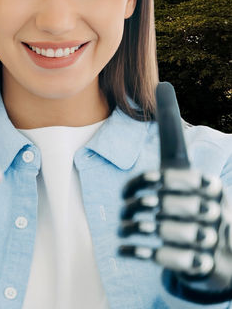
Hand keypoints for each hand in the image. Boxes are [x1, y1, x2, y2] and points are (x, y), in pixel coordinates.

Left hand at [120, 82, 231, 301]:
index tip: (131, 191)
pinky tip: (125, 250)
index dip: (147, 184)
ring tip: (125, 228)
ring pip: (167, 230)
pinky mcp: (200, 262)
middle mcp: (213, 208)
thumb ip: (172, 133)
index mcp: (207, 184)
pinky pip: (167, 257)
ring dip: (139, 229)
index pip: (176, 180)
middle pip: (168, 204)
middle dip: (140, 207)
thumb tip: (164, 85)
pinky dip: (141, 253)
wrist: (223, 252)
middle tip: (125, 211)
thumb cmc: (193, 197)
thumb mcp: (186, 169)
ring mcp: (209, 236)